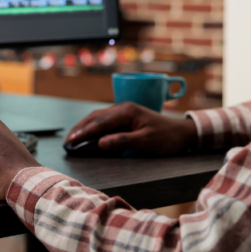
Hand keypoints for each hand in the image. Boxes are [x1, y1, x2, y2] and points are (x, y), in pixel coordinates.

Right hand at [67, 102, 197, 154]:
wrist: (182, 133)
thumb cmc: (166, 138)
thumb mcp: (146, 142)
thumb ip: (123, 141)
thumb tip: (100, 143)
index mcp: (127, 111)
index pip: (100, 122)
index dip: (84, 132)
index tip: (72, 141)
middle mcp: (123, 108)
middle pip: (95, 117)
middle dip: (80, 128)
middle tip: (68, 141)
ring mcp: (124, 111)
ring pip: (99, 117)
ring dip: (85, 127)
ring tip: (73, 138)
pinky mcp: (126, 117)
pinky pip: (105, 121)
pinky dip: (94, 127)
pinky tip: (89, 135)